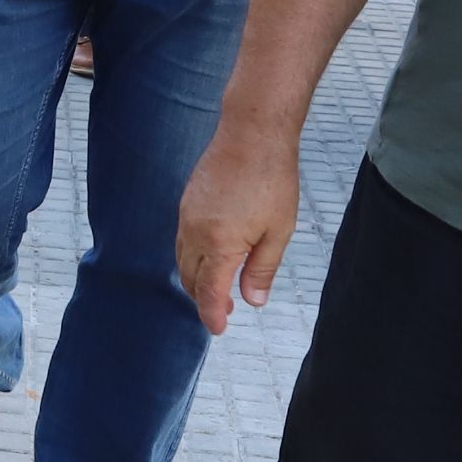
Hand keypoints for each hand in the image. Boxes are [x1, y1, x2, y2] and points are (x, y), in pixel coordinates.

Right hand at [174, 111, 302, 335]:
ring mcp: (187, 215)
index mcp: (219, 244)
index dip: (212, 315)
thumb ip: (262, 269)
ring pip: (183, 259)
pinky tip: (212, 255)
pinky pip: (183, 239)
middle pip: (190, 279)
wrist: (252, 132)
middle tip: (224, 312)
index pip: (209, 292)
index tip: (218, 330)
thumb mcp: (278, 231)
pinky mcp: (187, 201)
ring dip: (197, 278)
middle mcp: (195, 233)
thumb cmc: (272, 179)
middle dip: (204, 299)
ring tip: (219, 286)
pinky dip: (193, 256)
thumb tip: (252, 301)